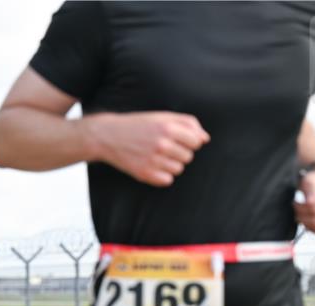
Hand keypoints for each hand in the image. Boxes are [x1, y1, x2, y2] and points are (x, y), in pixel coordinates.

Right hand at [87, 111, 209, 186]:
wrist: (108, 136)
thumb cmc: (138, 125)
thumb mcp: (162, 117)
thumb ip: (188, 123)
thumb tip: (205, 139)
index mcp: (168, 128)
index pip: (196, 142)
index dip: (189, 141)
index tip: (177, 139)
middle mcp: (162, 144)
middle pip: (188, 157)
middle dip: (179, 153)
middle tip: (163, 147)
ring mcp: (153, 160)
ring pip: (179, 169)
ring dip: (170, 164)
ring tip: (156, 156)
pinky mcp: (145, 174)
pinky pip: (167, 180)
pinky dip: (162, 175)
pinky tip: (151, 166)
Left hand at [295, 168, 314, 235]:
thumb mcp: (312, 179)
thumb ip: (309, 186)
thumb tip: (310, 201)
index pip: (313, 207)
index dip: (299, 207)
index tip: (295, 203)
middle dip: (301, 216)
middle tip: (297, 210)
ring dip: (306, 223)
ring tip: (303, 215)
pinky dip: (313, 229)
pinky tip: (310, 221)